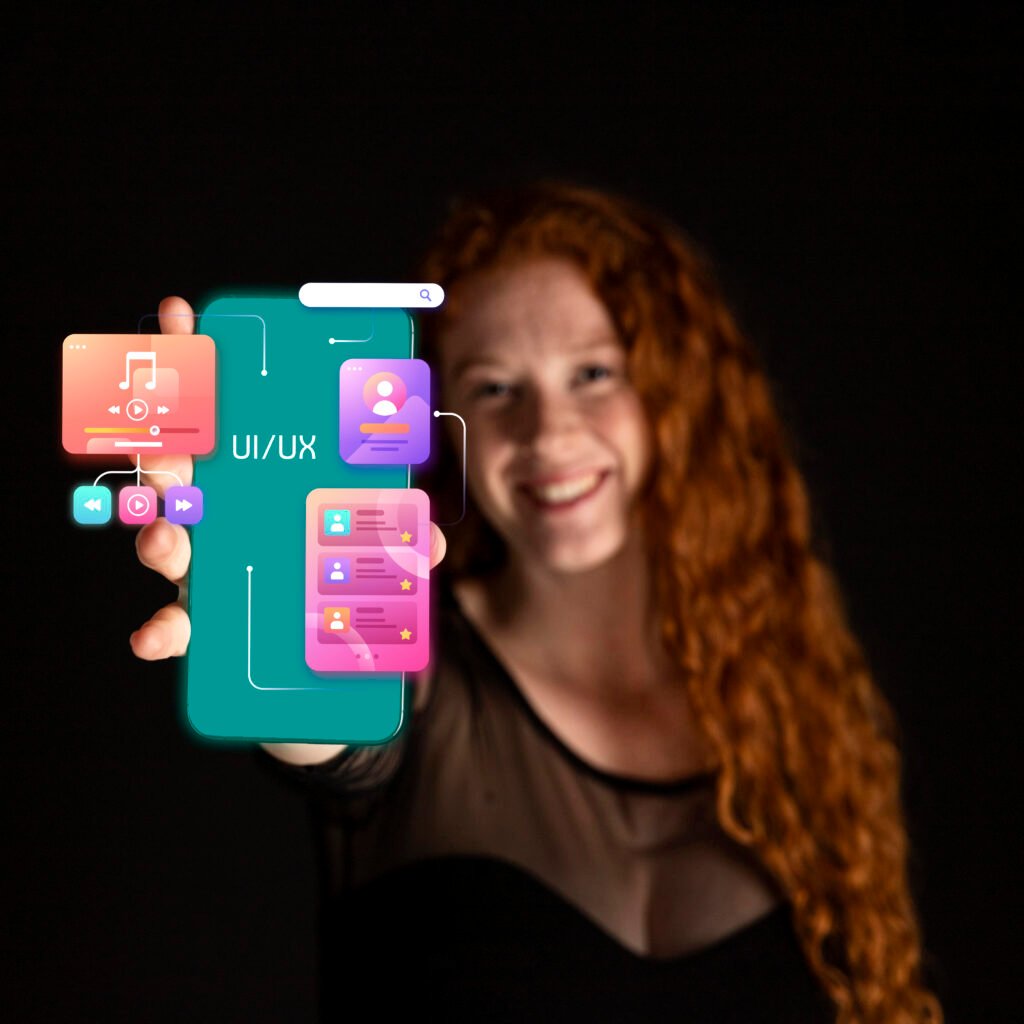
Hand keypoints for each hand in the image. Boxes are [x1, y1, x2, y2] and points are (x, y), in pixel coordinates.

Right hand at [130, 296, 447, 660]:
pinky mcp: (198, 624)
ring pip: (162, 537)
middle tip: (167, 434)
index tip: (183, 314)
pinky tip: (153, 637)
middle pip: (174, 468)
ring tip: (167, 537)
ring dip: (157, 534)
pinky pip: (170, 624)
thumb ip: (398, 537)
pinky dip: (158, 631)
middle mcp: (216, 513)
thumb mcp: (372, 543)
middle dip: (162, 443)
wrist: (321, 661)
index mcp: (251, 477)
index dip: (192, 359)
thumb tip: (430, 540)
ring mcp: (203, 566)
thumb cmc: (334, 578)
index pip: (217, 408)